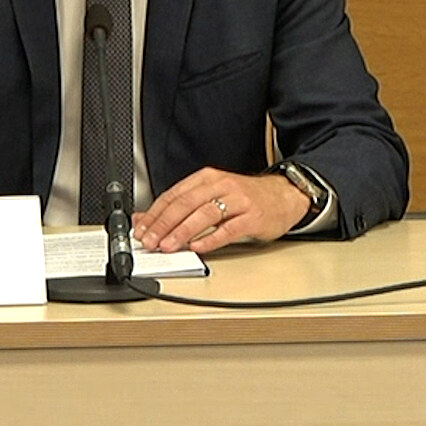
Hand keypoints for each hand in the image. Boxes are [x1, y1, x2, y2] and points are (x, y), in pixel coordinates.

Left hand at [132, 167, 309, 254]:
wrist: (283, 196)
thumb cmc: (245, 198)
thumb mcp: (211, 196)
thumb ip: (180, 207)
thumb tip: (146, 220)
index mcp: (208, 178)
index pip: (175, 194)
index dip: (155, 213)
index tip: (141, 230)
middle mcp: (222, 186)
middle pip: (187, 203)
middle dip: (165, 223)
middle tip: (150, 240)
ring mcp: (239, 201)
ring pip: (205, 214)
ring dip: (183, 231)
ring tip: (169, 245)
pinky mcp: (253, 217)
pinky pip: (229, 229)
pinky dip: (211, 239)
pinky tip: (198, 247)